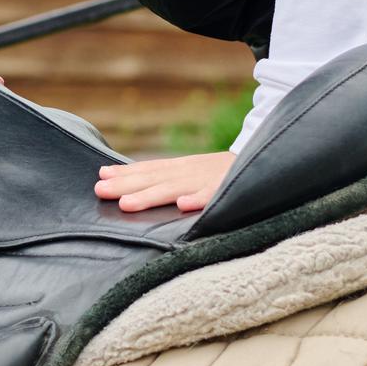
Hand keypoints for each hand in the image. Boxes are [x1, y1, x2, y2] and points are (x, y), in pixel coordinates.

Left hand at [94, 150, 235, 213]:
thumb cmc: (224, 172)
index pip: (149, 169)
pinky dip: (199, 199)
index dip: (125, 173)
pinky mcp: (229, 188)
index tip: (100, 177)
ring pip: (176, 189)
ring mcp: (208, 180)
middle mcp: (191, 171)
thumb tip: (134, 185)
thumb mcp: (195, 171)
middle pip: (154, 179)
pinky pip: (214, 196)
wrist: (266, 159)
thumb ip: (169, 177)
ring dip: (151, 195)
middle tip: (100, 191)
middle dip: (126, 185)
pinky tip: (183, 206)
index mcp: (183, 168)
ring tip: (128, 204)